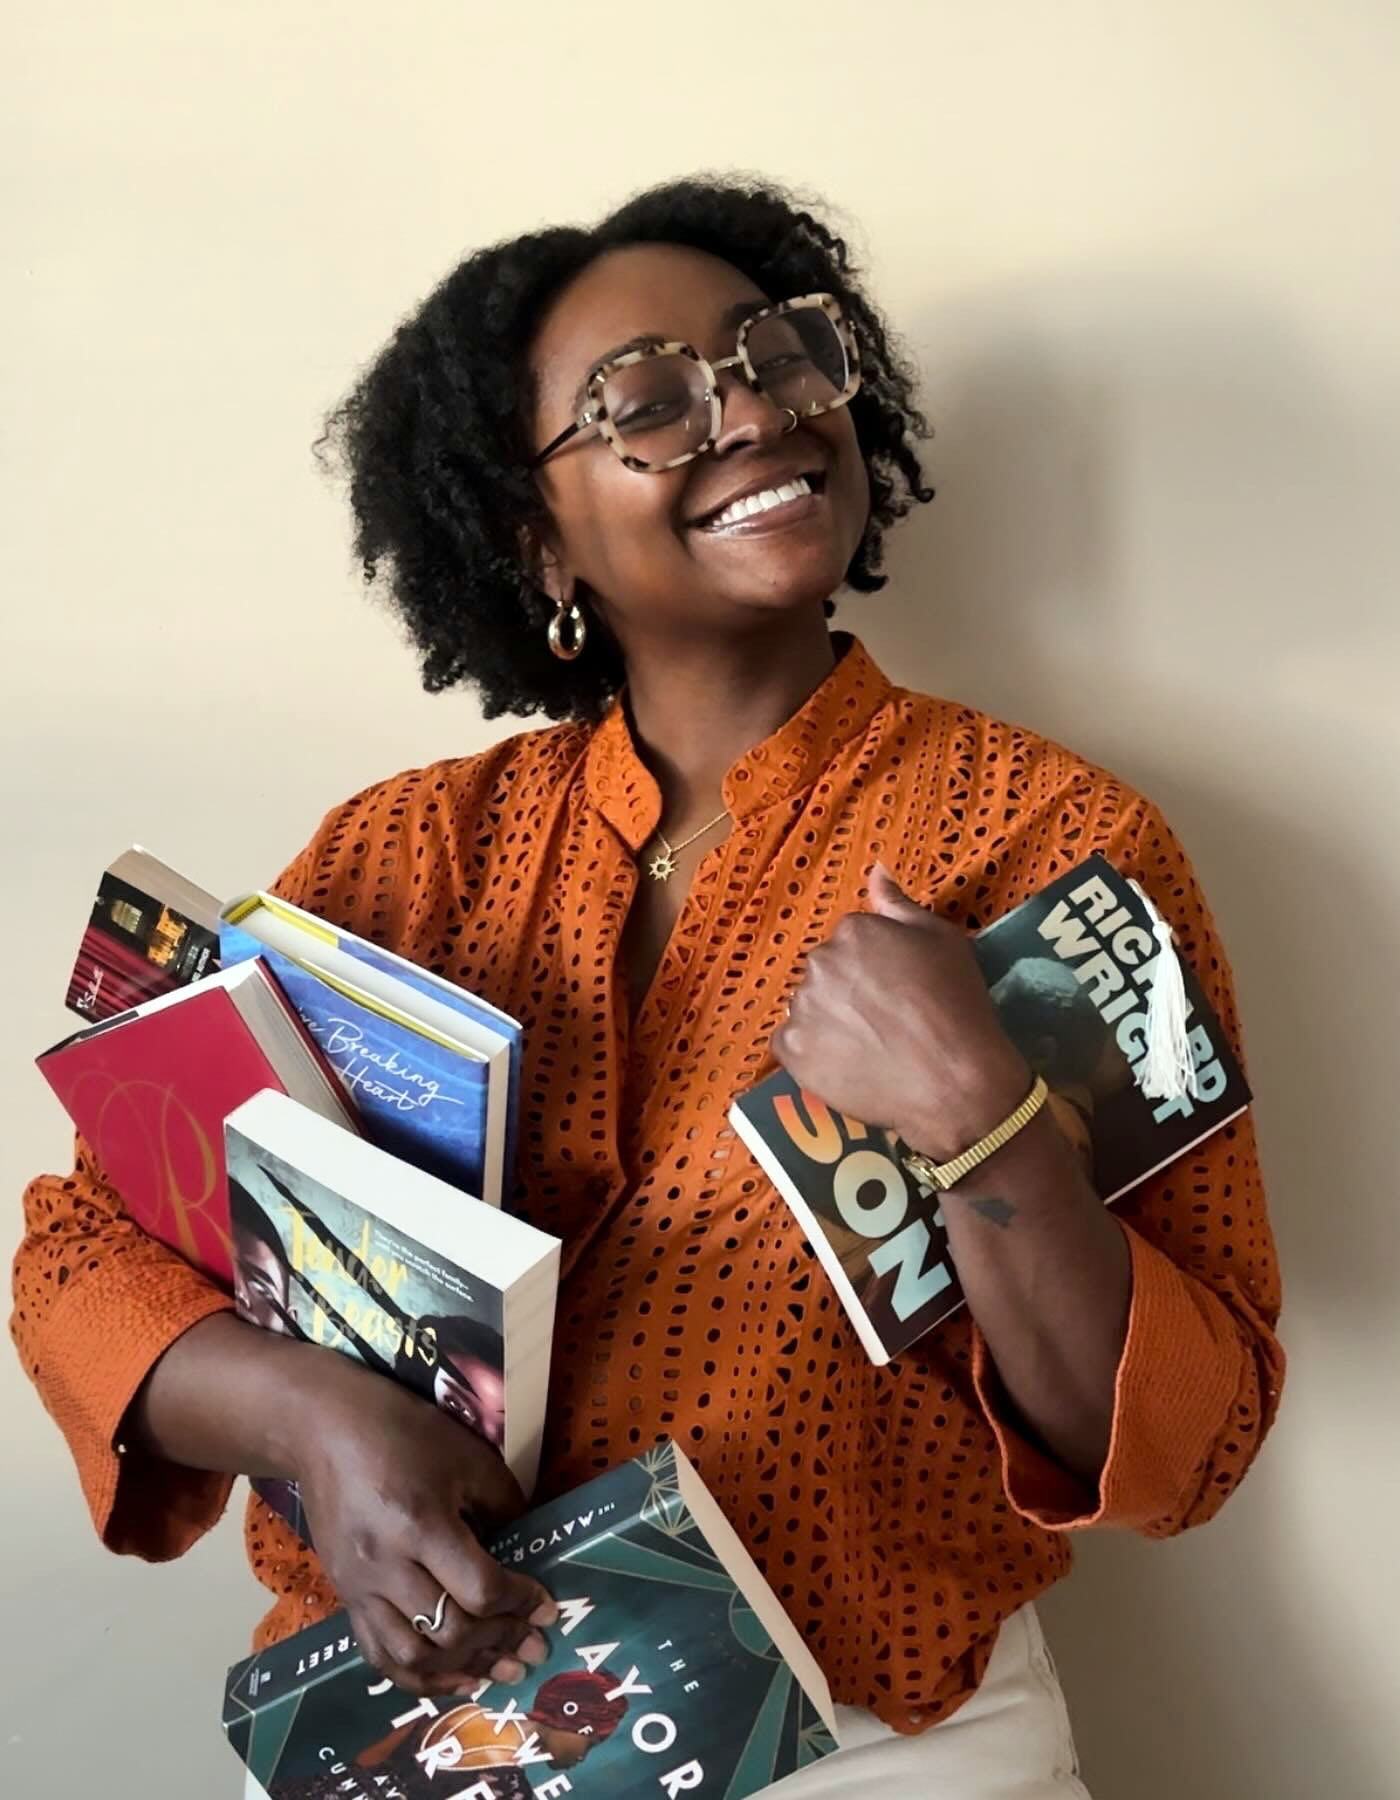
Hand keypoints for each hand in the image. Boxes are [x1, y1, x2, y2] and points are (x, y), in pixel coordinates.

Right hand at [290, 1355, 557, 1696]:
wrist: (325, 1429)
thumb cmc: (403, 1431)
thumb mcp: (466, 1456)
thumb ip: (502, 1506)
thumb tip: (525, 1550)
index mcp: (420, 1524)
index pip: (480, 1588)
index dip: (521, 1603)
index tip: (546, 1608)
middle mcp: (385, 1566)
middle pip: (449, 1630)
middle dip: (500, 1643)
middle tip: (534, 1648)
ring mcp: (359, 1587)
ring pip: (412, 1656)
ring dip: (462, 1670)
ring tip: (499, 1672)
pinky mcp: (345, 1596)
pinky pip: (378, 1654)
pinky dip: (416, 1676)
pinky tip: (449, 1676)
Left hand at [771, 863, 1030, 1157]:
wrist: (953, 1081)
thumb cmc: (957, 1005)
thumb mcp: (942, 940)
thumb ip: (899, 904)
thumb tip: (875, 869)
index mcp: (852, 930)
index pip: (852, 942)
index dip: (877, 970)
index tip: (900, 992)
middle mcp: (819, 961)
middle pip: (827, 973)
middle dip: (849, 992)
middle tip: (885, 1022)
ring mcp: (801, 1007)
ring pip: (808, 1007)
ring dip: (830, 1021)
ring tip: (869, 1047)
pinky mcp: (791, 1050)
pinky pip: (793, 1044)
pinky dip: (813, 1053)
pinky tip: (847, 1064)